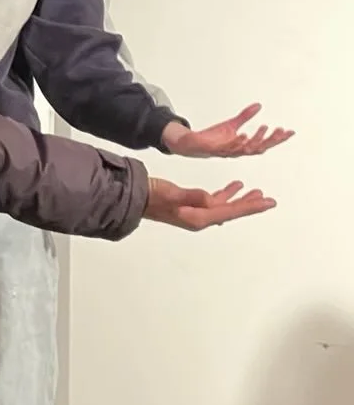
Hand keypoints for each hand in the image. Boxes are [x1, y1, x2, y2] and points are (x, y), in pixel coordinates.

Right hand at [144, 176, 275, 230]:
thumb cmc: (152, 196)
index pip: (230, 211)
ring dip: (240, 199)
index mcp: (199, 217)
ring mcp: (196, 212)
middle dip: (250, 205)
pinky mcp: (191, 205)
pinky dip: (226, 194)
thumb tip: (211, 198)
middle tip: (268, 199)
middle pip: (232, 211)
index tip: (267, 203)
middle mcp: (201, 217)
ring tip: (255, 191)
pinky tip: (233, 187)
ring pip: (225, 206)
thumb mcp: (171, 194)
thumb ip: (192, 196)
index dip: (250, 206)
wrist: (135, 198)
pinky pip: (214, 201)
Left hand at [161, 104, 293, 158]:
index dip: (277, 138)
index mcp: (242, 146)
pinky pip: (226, 147)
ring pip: (244, 148)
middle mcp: (236, 151)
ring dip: (255, 139)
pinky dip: (235, 142)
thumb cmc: (212, 138)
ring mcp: (225, 150)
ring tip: (265, 129)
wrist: (190, 145)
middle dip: (270, 140)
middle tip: (280, 130)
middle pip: (258, 147)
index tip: (290, 131)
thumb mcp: (230, 125)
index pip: (264, 143)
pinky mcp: (213, 148)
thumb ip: (244, 116)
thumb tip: (259, 106)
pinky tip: (243, 135)